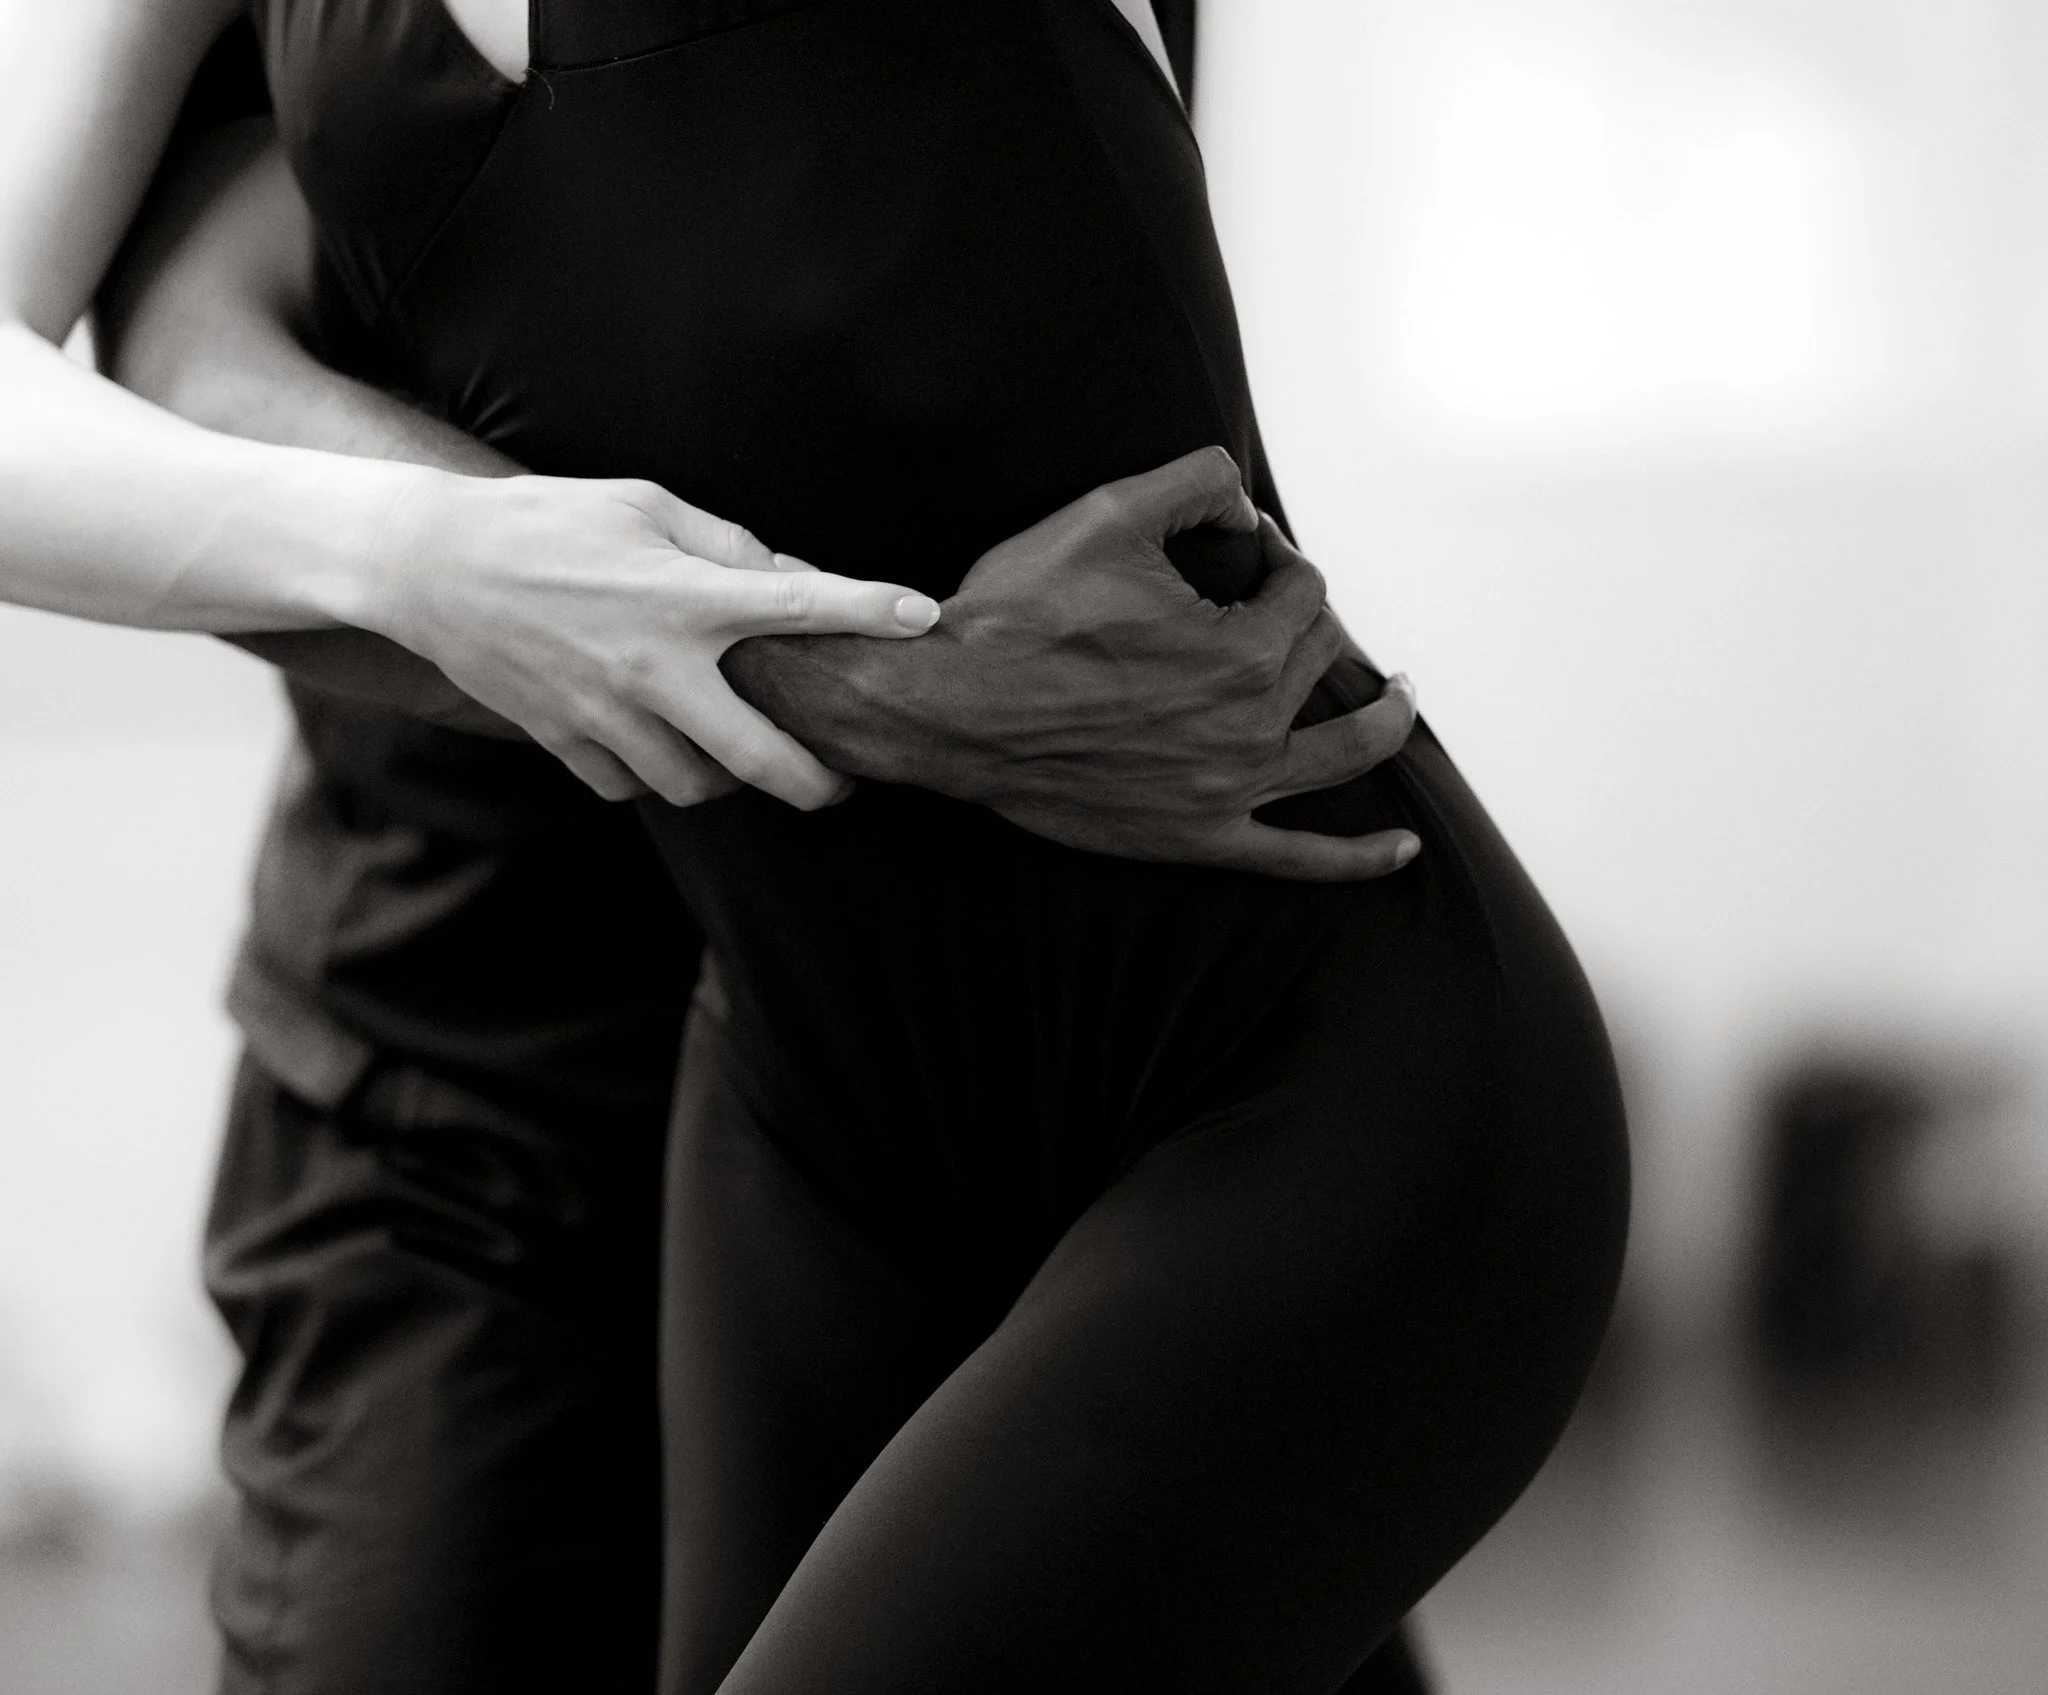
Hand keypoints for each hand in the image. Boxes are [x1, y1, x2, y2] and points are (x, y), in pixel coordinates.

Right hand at [365, 471, 940, 808]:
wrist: (429, 567)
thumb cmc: (546, 522)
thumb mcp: (642, 506)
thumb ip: (725, 546)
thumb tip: (790, 577)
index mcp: (683, 598)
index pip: (800, 606)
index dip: (871, 612)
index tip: (924, 620)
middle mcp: (654, 669)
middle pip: (764, 759)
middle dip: (818, 783)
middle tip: (840, 780)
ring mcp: (608, 716)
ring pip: (699, 785)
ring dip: (730, 776)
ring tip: (739, 749)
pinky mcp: (567, 743)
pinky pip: (635, 786)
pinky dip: (657, 774)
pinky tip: (660, 743)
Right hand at [725, 448, 1419, 879]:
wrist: (946, 708)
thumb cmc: (1018, 615)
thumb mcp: (1108, 515)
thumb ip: (1195, 484)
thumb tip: (1245, 498)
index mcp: (1239, 652)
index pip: (1300, 589)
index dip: (1276, 555)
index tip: (1240, 547)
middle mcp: (1247, 727)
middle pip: (1318, 657)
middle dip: (1301, 614)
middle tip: (1264, 594)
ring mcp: (1227, 792)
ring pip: (1341, 754)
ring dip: (1383, 719)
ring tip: (1399, 694)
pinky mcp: (1197, 838)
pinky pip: (1296, 860)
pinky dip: (1356, 860)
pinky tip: (1399, 849)